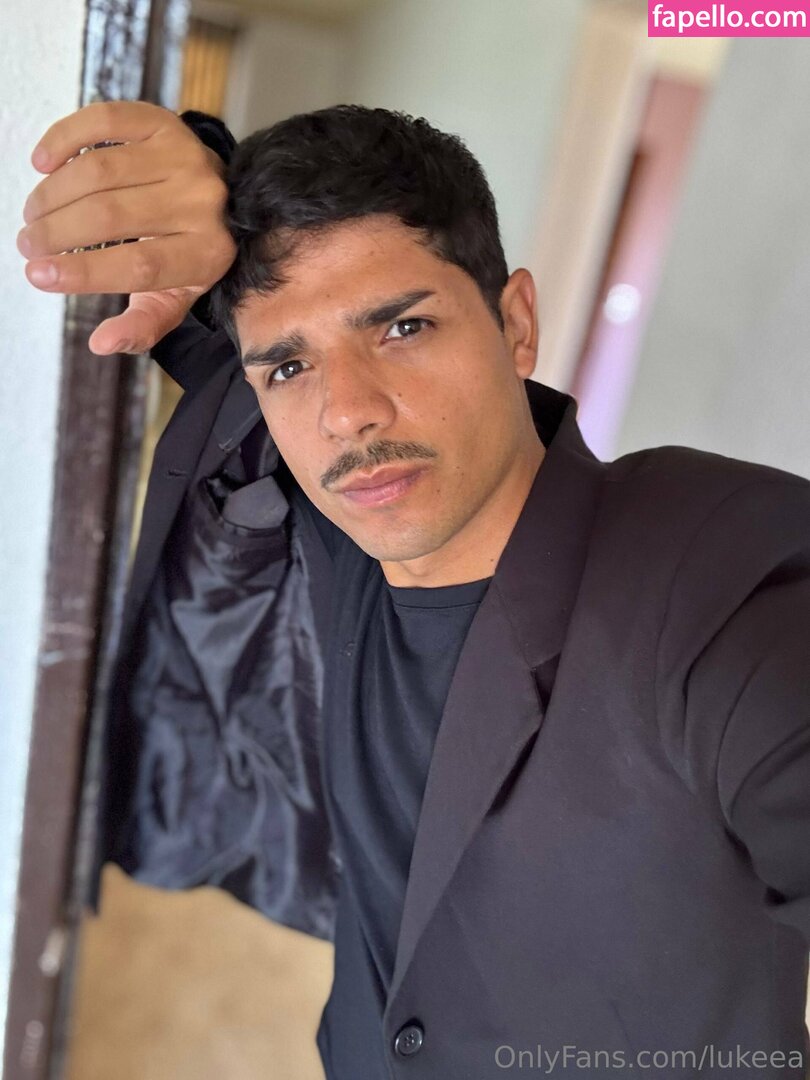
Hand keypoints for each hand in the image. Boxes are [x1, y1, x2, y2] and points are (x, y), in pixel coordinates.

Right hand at [18, 100, 236, 354]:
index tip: (36, 274)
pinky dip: (65, 137)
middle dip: (57, 231)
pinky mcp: (166, 124)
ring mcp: (185, 158)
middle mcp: (201, 202)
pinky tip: (43, 163)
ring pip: (100, 170)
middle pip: (111, 216)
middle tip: (29, 243)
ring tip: (34, 214)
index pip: (137, 266)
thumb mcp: (174, 296)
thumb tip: (102, 344)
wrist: (227, 200)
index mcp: (206, 254)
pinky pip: (105, 122)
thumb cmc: (187, 255)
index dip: (81, 272)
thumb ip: (143, 325)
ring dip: (54, 193)